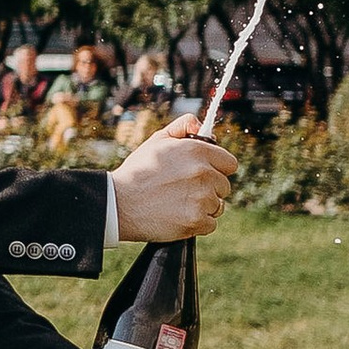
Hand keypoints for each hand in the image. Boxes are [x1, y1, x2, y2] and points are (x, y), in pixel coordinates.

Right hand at [109, 112, 237, 240]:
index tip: (205, 174)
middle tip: (184, 190)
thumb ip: (182, 127)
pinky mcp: (196, 221)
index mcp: (197, 151)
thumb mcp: (157, 141)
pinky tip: (179, 217)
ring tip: (178, 204)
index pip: (229, 163)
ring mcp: (201, 198)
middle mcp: (203, 173)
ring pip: (217, 206)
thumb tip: (201, 124)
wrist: (119, 203)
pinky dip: (197, 224)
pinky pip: (210, 224)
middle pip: (224, 186)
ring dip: (203, 207)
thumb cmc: (138, 171)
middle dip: (209, 189)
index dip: (217, 169)